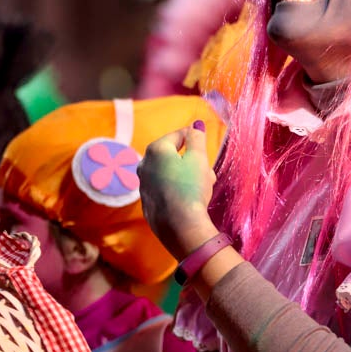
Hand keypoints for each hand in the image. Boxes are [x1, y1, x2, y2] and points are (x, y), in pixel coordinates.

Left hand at [137, 124, 219, 260]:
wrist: (180, 227)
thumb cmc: (191, 187)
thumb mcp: (199, 159)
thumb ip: (197, 138)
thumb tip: (195, 124)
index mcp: (156, 150)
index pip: (178, 135)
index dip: (194, 139)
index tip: (205, 149)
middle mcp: (144, 165)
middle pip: (172, 155)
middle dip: (191, 161)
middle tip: (206, 173)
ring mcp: (143, 186)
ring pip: (168, 173)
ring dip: (185, 176)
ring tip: (201, 189)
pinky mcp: (147, 204)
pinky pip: (165, 189)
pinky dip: (176, 190)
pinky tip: (188, 201)